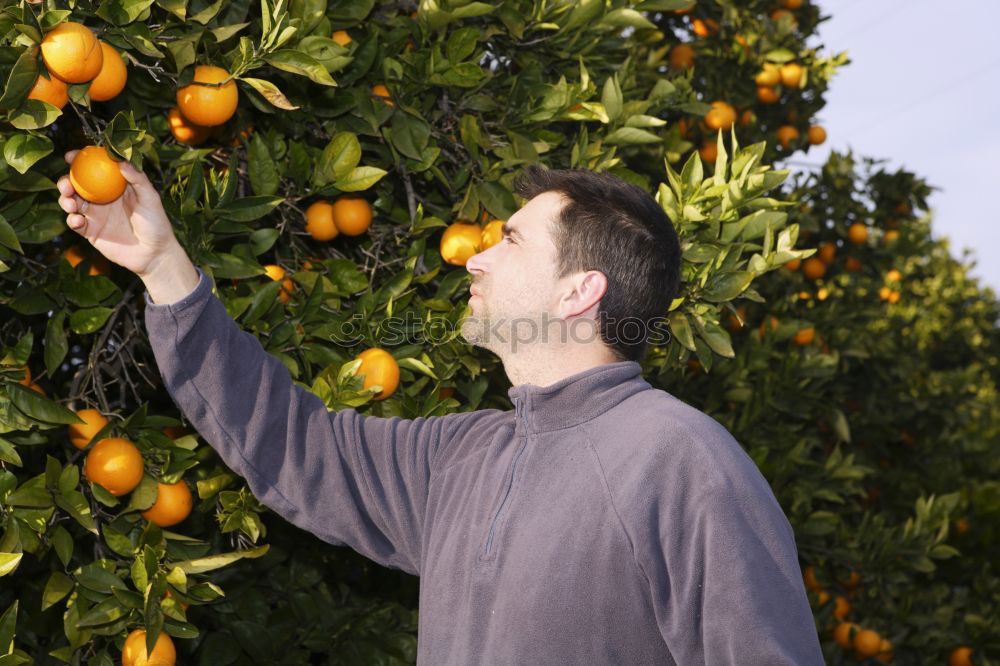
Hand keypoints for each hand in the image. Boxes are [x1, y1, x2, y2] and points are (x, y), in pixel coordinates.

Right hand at [56, 150, 182, 277]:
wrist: (154, 254)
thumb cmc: (156, 224)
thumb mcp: (150, 199)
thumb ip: (138, 179)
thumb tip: (121, 160)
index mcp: (115, 186)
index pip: (95, 169)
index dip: (80, 160)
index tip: (71, 156)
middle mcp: (102, 198)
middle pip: (76, 185)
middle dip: (65, 181)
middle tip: (67, 184)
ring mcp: (95, 215)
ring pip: (71, 202)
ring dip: (65, 200)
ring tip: (71, 204)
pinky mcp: (90, 232)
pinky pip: (75, 223)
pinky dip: (72, 220)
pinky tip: (79, 221)